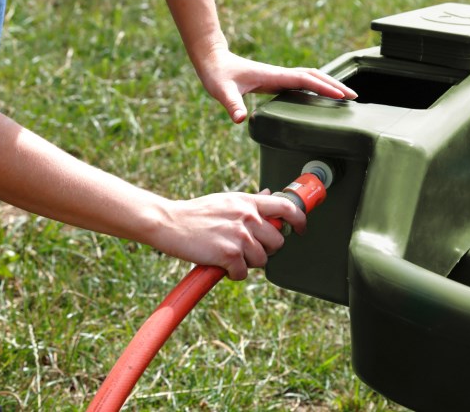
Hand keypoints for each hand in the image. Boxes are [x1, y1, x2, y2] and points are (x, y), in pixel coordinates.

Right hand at [149, 190, 305, 279]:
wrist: (169, 223)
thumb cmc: (195, 214)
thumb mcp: (226, 200)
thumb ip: (249, 202)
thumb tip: (268, 194)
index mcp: (248, 202)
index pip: (286, 207)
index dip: (300, 220)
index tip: (300, 229)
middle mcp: (247, 216)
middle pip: (277, 241)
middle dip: (266, 250)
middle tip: (248, 250)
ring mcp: (239, 235)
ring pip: (262, 260)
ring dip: (247, 263)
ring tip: (230, 256)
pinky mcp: (229, 254)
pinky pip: (243, 273)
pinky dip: (233, 274)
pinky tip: (222, 265)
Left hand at [195, 46, 357, 122]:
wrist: (213, 61)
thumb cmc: (218, 75)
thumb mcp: (223, 91)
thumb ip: (231, 105)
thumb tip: (239, 119)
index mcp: (274, 75)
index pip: (305, 80)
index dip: (324, 88)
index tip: (340, 96)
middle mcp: (281, 74)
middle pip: (315, 76)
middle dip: (335, 86)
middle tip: (354, 97)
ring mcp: (280, 77)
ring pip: (311, 78)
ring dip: (329, 85)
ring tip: (345, 97)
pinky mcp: (277, 81)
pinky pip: (303, 83)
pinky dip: (317, 88)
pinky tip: (322, 98)